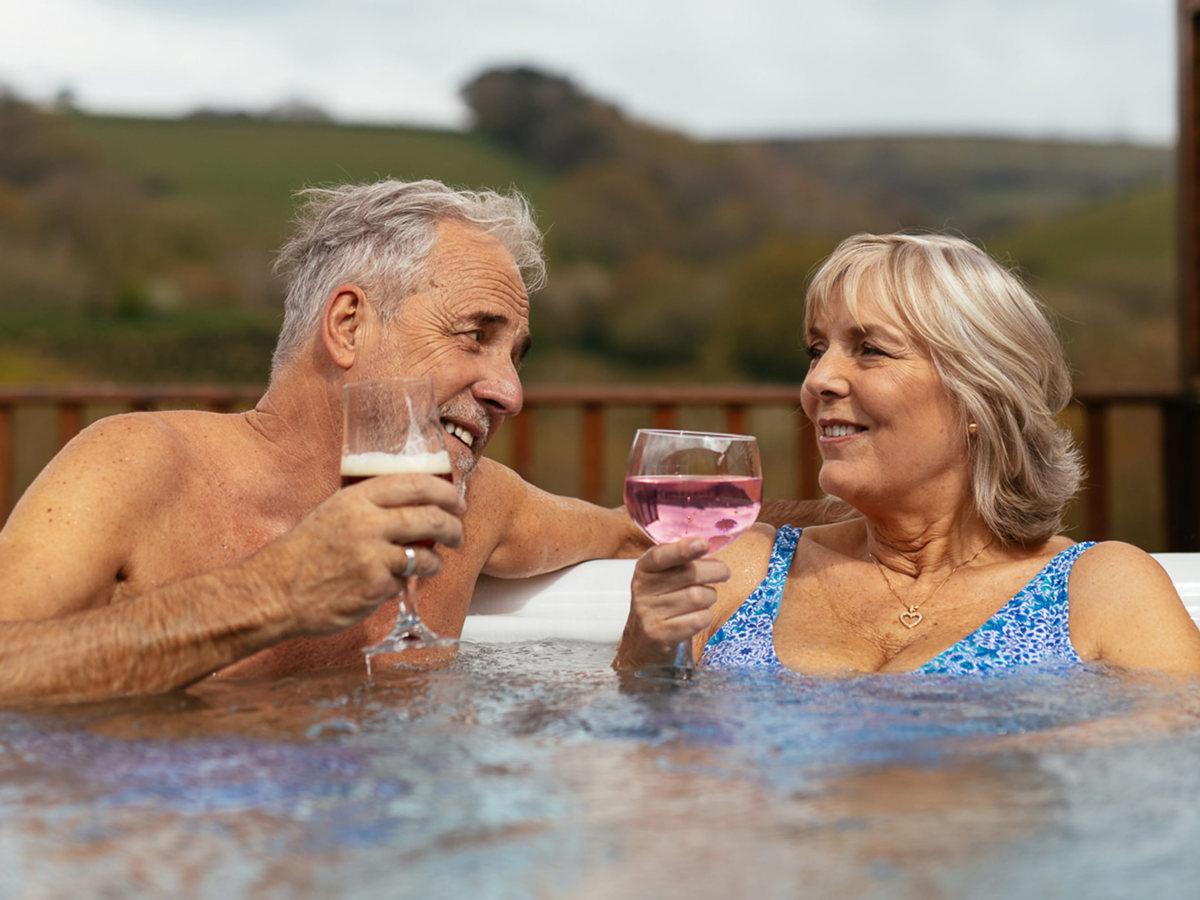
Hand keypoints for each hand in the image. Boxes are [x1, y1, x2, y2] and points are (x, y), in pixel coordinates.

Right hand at [254, 473, 466, 637]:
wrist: (275, 591)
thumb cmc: (303, 553)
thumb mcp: (333, 512)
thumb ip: (369, 506)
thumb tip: (413, 505)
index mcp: (356, 498)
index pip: (414, 483)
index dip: (444, 491)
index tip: (457, 500)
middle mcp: (366, 522)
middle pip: (430, 517)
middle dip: (453, 527)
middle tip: (458, 533)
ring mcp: (372, 555)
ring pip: (426, 554)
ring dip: (436, 561)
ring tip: (432, 564)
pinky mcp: (375, 585)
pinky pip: (405, 582)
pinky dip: (404, 584)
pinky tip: (391, 583)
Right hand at [615, 538, 730, 668]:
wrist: (642, 643)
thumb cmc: (661, 603)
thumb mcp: (662, 577)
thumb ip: (680, 560)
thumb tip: (708, 545)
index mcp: (644, 569)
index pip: (662, 556)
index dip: (683, 549)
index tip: (703, 544)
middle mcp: (643, 589)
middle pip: (690, 574)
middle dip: (715, 571)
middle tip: (724, 572)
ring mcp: (649, 613)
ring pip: (698, 597)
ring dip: (710, 596)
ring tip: (704, 598)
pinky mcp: (659, 634)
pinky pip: (698, 619)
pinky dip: (705, 616)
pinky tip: (697, 616)